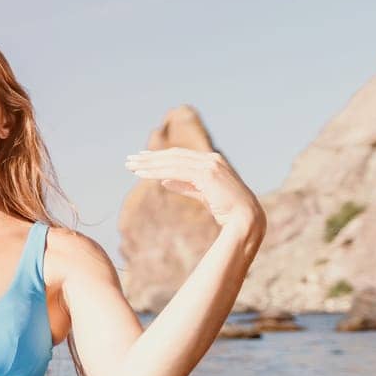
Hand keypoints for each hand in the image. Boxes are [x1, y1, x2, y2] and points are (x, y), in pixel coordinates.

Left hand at [124, 148, 264, 232]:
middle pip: (173, 155)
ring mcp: (210, 165)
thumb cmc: (228, 210)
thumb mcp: (203, 194)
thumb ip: (186, 186)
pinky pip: (175, 171)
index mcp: (212, 162)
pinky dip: (157, 171)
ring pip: (172, 162)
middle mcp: (211, 159)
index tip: (142, 158)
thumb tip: (164, 181)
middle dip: (150, 158)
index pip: (180, 156)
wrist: (246, 220)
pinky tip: (142, 174)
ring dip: (149, 164)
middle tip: (129, 160)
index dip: (160, 156)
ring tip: (130, 166)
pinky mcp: (207, 174)